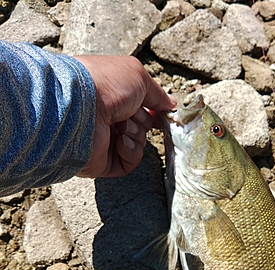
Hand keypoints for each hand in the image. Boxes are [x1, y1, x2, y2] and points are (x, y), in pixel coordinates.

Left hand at [73, 55, 175, 177]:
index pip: (139, 107)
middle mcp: (107, 118)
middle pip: (142, 126)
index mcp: (111, 96)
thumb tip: (171, 104)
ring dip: (136, 135)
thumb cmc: (105, 85)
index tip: (163, 113)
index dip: (153, 111)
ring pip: (138, 144)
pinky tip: (121, 142)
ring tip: (121, 126)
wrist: (80, 108)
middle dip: (143, 121)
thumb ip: (157, 93)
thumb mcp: (138, 77)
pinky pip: (130, 163)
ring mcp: (104, 141)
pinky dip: (131, 152)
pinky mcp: (103, 161)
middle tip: (132, 114)